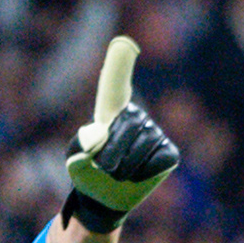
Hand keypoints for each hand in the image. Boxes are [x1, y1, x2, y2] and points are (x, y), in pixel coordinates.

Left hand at [64, 36, 179, 232]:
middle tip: (105, 169)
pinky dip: (145, 173)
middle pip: (128, 125)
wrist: (106, 198)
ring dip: (126, 167)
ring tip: (119, 174)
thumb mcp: (74, 163)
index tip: (123, 43)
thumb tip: (100, 135)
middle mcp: (135, 116)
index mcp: (110, 112)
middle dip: (113, 152)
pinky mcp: (169, 153)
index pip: (114, 85)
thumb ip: (78, 148)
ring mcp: (154, 132)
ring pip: (143, 145)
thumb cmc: (89, 174)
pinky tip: (138, 176)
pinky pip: (158, 160)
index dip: (119, 64)